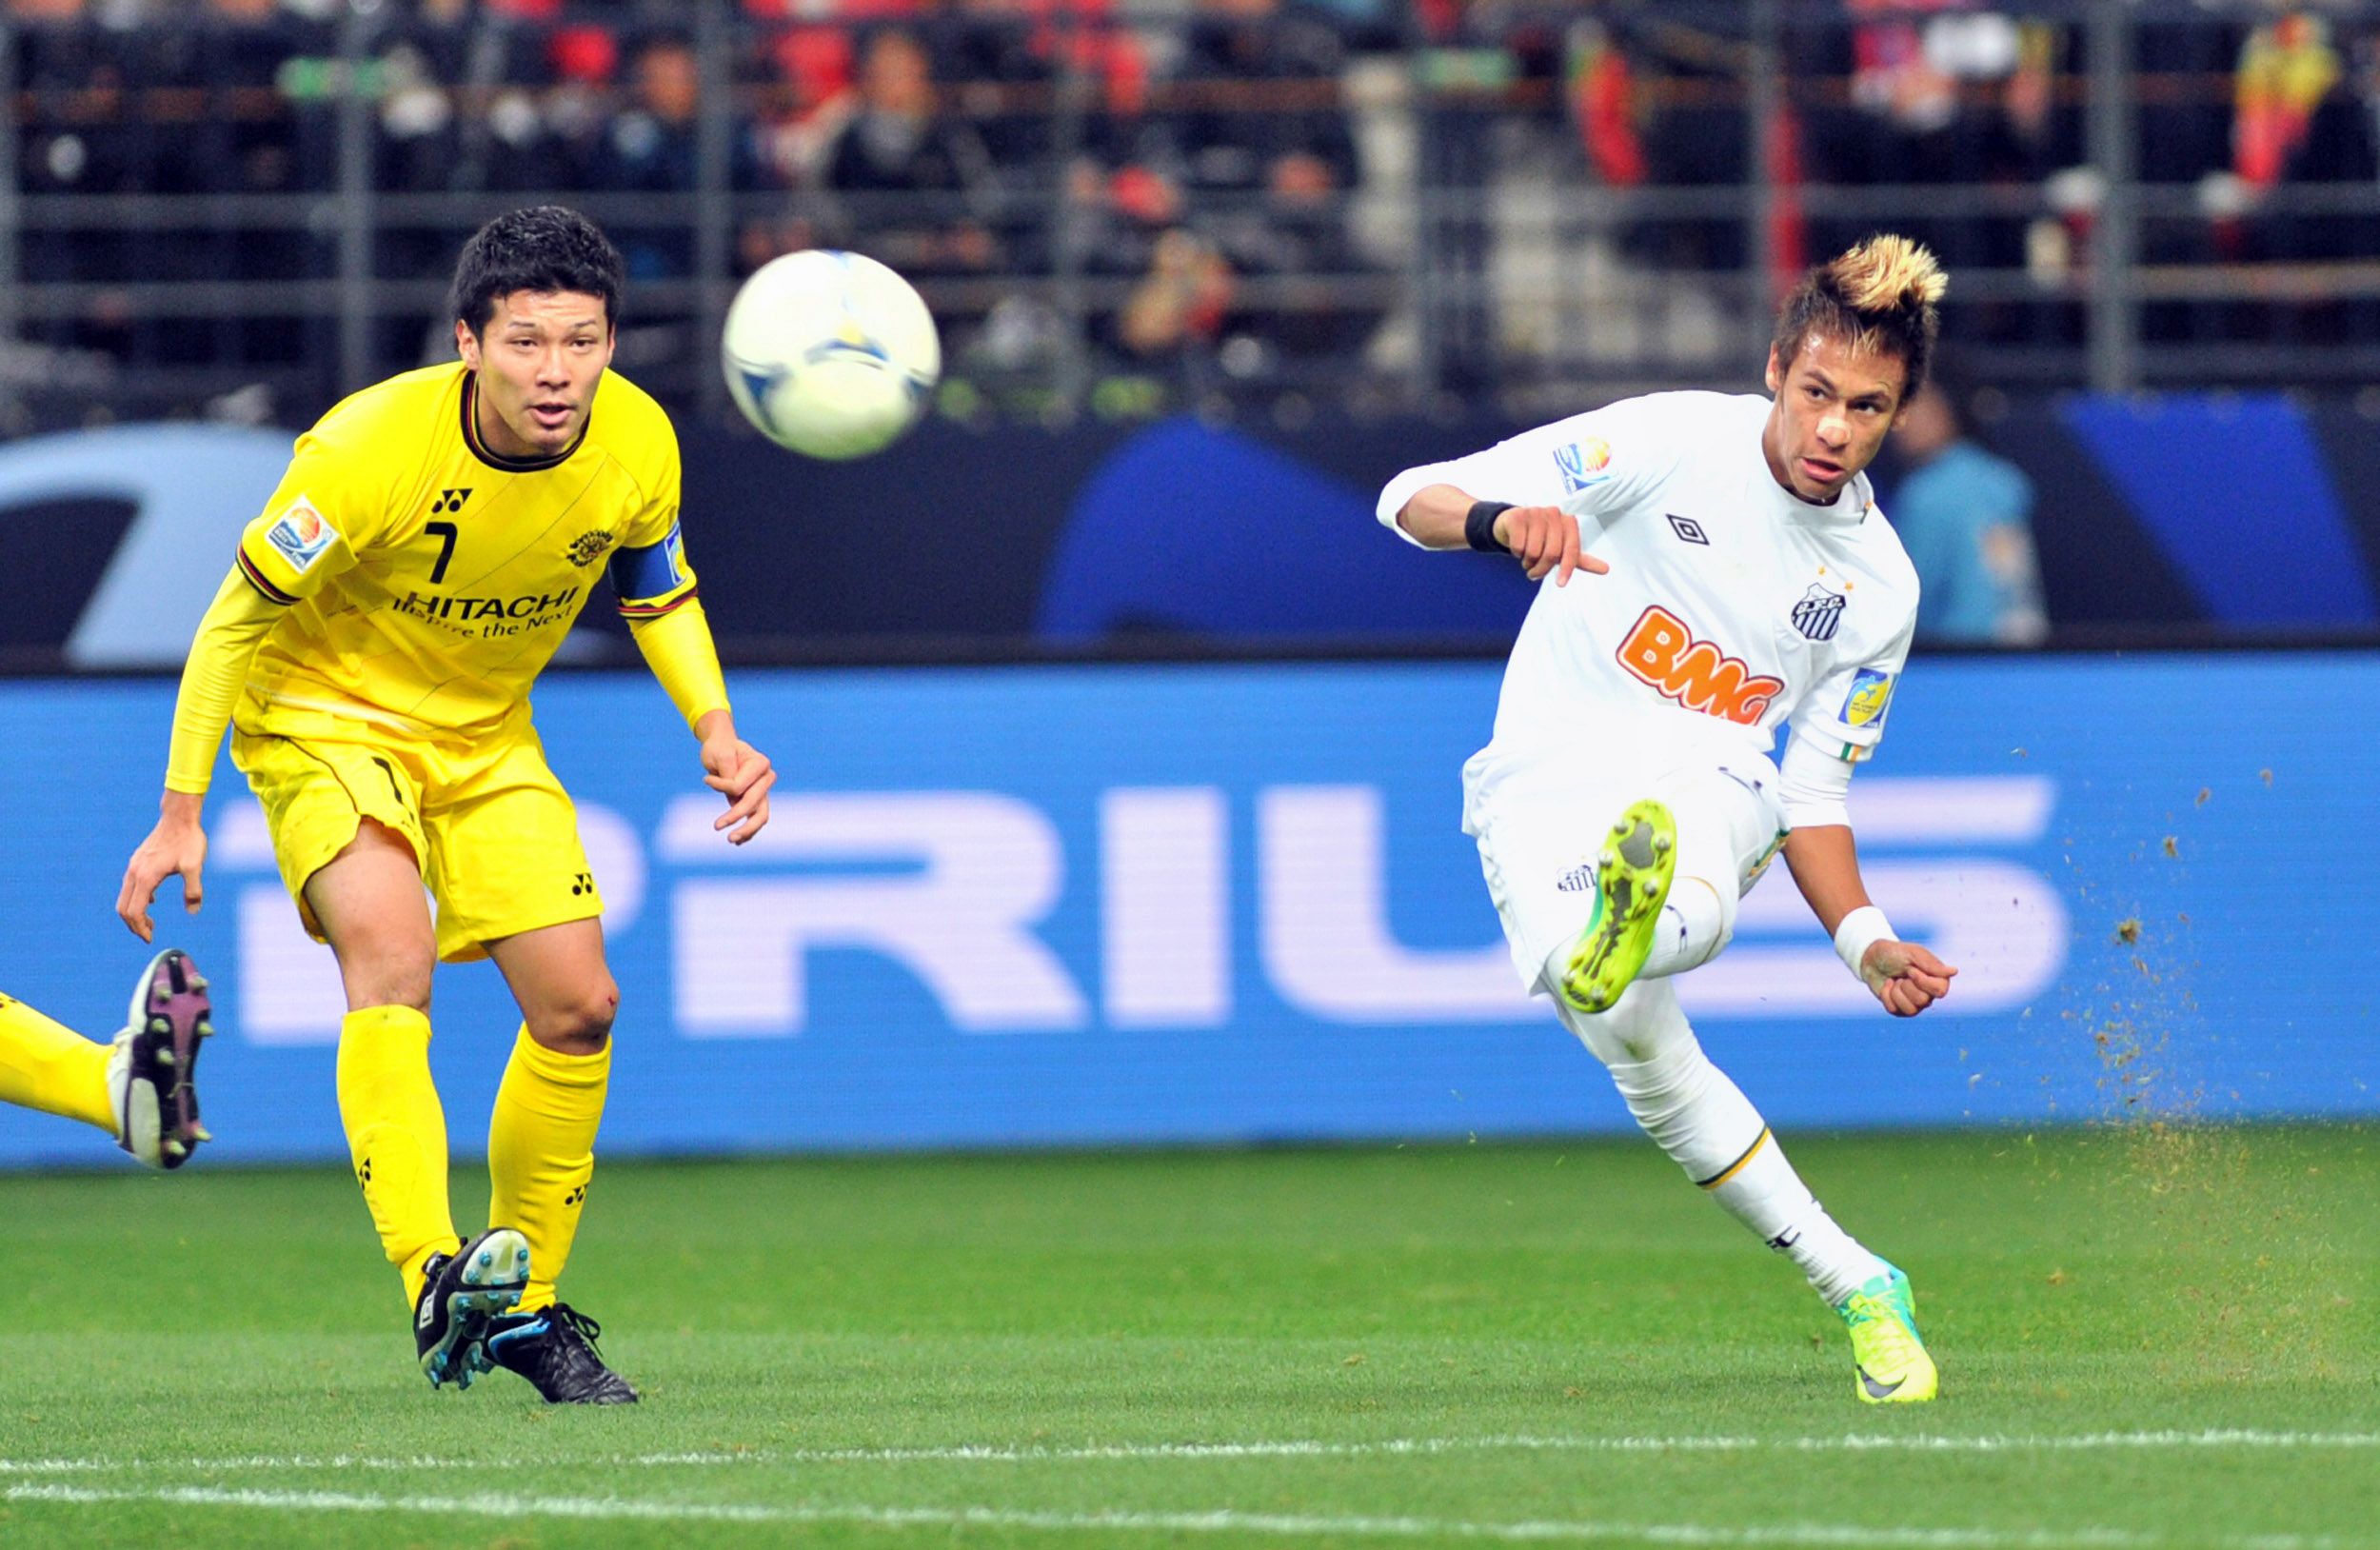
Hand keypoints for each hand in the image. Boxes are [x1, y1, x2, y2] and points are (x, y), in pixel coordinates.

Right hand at [118, 794, 208, 942]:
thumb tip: (193, 912)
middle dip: (134, 925)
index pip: (134, 912)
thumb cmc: (188, 840)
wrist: (179, 816)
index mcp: (145, 877)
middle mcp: (134, 873)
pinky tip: (151, 902)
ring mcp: (133, 866)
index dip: (140, 929)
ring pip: (124, 898)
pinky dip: (136, 900)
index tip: (151, 939)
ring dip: (134, 913)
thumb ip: (194, 891)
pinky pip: (129, 887)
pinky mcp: (137, 861)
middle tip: (149, 935)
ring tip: (150, 923)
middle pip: (124, 908)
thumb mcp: (195, 866)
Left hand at [696, 714, 774, 845]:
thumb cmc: (720, 749)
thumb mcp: (719, 755)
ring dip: (747, 830)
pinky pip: (757, 819)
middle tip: (716, 827)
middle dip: (736, 816)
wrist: (722, 747)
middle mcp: (767, 777)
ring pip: (761, 816)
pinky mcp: (759, 801)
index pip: (740, 785)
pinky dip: (749, 831)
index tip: (706, 779)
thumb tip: (734, 800)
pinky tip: (738, 841)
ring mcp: (764, 790)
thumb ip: (728, 773)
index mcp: (760, 763)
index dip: (721, 787)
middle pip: (754, 803)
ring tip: (731, 840)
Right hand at [1494, 505, 1610, 586]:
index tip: (1560, 584)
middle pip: (1552, 553)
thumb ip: (1580, 559)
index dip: (1567, 568)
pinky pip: (1518, 546)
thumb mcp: (1561, 548)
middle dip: (1541, 569)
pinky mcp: (1518, 516)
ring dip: (1527, 562)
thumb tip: (1606, 569)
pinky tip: (1517, 547)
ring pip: (1533, 551)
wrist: (1512, 524)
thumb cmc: (1541, 537)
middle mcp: (1554, 514)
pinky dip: (1515, 552)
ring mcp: (1535, 513)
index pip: (1572, 549)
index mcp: (1569, 521)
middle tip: (1534, 573)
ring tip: (1526, 558)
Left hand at [1860, 939, 1956, 1017]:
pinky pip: (1894, 1010)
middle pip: (1923, 1001)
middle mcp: (1929, 994)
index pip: (1940, 991)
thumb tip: (1955, 971)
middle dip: (1906, 986)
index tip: (1911, 969)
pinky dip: (1886, 995)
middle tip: (1902, 975)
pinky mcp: (1900, 1009)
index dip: (1922, 981)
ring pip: (1910, 1010)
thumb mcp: (1913, 954)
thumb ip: (1932, 965)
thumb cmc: (1895, 953)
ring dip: (1896, 992)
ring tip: (1895, 981)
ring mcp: (1915, 1003)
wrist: (1872, 958)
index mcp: (1937, 979)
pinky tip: (1887, 986)